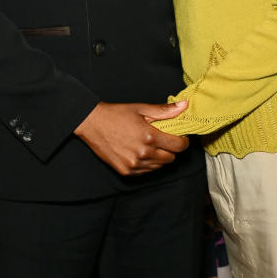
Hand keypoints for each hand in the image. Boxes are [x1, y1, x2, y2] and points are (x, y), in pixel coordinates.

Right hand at [74, 100, 188, 174]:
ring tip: (150, 145)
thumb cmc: (116, 114)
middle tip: (163, 140)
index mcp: (149, 136)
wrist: (92, 123)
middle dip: (171, 149)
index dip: (183, 141)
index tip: (180, 137)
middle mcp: (143, 153)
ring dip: (159, 157)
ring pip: (159, 166)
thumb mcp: (141, 109)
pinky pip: (146, 171)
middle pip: (171, 158)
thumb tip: (184, 106)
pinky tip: (140, 152)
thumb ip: (165, 111)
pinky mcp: (126, 171)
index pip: (178, 146)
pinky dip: (147, 163)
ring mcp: (134, 164)